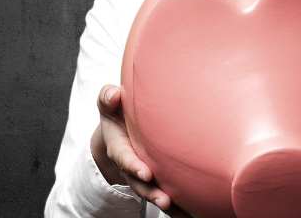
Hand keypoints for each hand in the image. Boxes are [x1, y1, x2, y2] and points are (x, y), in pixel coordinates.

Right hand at [91, 85, 191, 216]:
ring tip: (179, 209)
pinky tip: (192, 213)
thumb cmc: (118, 112)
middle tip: (165, 200)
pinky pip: (167, 193)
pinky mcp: (156, 177)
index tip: (146, 174)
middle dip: (151, 192)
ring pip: (152, 192)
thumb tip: (113, 95)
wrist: (119, 129)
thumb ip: (108, 99)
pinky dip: (178, 206)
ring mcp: (143, 173)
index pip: (124, 157)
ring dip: (164, 201)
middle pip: (139, 183)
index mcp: (119, 146)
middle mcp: (131, 164)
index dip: (133, 166)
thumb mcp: (109, 105)